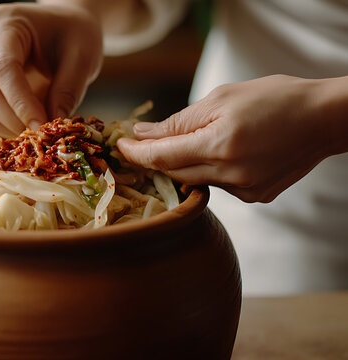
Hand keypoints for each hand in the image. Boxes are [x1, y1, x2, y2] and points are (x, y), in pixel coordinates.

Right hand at [0, 3, 102, 137]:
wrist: (60, 26)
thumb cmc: (73, 34)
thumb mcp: (82, 56)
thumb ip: (68, 90)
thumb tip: (51, 125)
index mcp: (4, 22)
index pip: (2, 68)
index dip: (20, 103)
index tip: (42, 126)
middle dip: (13, 119)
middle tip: (42, 136)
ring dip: (8, 126)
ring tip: (38, 130)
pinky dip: (5, 125)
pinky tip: (28, 125)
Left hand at [117, 75, 339, 202]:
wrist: (324, 119)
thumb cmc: (274, 98)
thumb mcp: (222, 98)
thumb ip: (179, 121)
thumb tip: (143, 134)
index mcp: (220, 146)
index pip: (162, 157)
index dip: (136, 154)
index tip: (120, 147)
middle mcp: (231, 175)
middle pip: (175, 173)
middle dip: (156, 159)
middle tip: (141, 144)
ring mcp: (245, 190)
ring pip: (196, 181)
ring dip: (185, 164)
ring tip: (193, 141)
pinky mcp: (256, 197)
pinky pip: (218, 186)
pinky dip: (210, 171)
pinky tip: (223, 153)